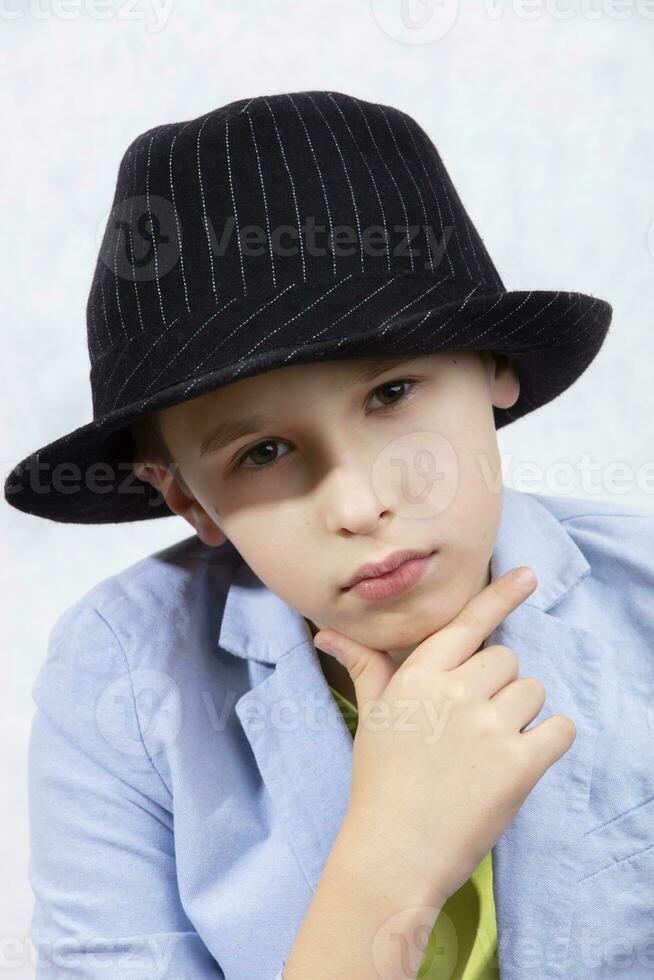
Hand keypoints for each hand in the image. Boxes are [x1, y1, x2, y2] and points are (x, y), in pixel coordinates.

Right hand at [313, 566, 575, 904]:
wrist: (393, 851)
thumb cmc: (379, 781)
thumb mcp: (373, 716)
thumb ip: (365, 666)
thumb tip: (326, 632)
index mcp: (420, 675)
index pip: (467, 624)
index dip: (500, 596)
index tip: (528, 575)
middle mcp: (456, 692)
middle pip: (506, 659)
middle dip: (497, 686)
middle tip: (472, 724)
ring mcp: (489, 727)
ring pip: (533, 690)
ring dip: (522, 713)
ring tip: (490, 747)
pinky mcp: (519, 764)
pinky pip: (559, 729)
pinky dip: (549, 741)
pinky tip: (520, 760)